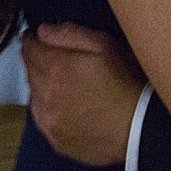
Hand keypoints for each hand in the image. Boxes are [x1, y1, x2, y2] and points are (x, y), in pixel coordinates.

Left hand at [22, 23, 142, 166]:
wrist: (140, 128)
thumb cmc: (126, 84)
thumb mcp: (104, 45)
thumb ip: (70, 34)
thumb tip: (43, 31)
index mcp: (57, 68)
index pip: (30, 50)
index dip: (31, 41)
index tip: (32, 37)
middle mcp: (47, 95)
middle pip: (29, 72)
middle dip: (36, 61)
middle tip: (49, 57)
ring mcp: (50, 120)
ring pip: (33, 95)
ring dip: (40, 85)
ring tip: (60, 81)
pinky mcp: (56, 139)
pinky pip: (41, 118)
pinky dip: (46, 108)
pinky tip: (62, 104)